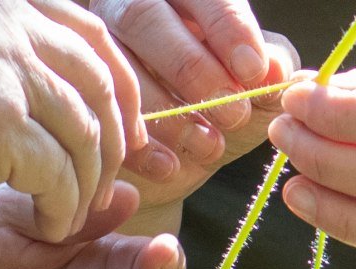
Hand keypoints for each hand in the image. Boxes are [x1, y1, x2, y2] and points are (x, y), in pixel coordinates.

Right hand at [0, 0, 143, 240]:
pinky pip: (61, 174)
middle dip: (116, 137)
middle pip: (98, 81)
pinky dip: (63, 208)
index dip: (118, 86)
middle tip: (113, 180)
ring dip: (88, 182)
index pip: (88, 34)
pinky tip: (47, 226)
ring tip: (70, 212)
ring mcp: (2, 65)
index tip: (124, 130)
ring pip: (86, 133)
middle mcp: (3, 17)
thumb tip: (67, 86)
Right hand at [88, 1, 298, 229]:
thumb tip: (280, 67)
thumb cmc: (222, 109)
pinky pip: (96, 113)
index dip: (227, 27)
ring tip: (209, 146)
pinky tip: (171, 166)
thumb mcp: (255, 87)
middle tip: (233, 112)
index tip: (253, 71)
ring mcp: (94, 50)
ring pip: (116, 64)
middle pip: (145, 17)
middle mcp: (128, 7)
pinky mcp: (75, 97)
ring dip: (167, 110)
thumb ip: (273, 68)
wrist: (180, 163)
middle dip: (192, 67)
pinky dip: (139, 145)